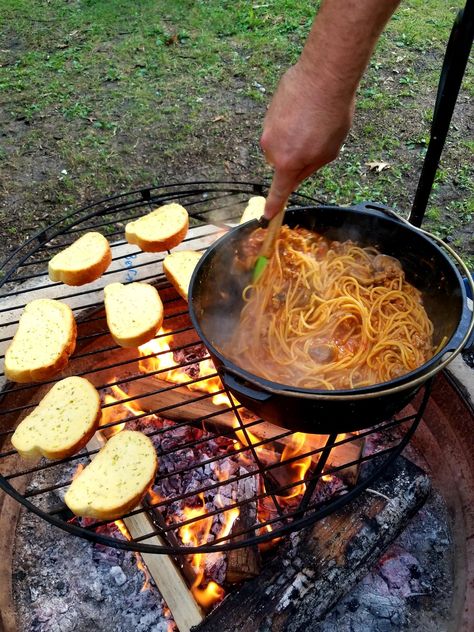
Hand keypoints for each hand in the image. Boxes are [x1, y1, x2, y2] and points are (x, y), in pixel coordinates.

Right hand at [260, 61, 354, 218]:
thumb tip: (297, 173)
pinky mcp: (268, 110)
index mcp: (288, 163)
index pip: (279, 191)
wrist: (324, 76)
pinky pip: (279, 124)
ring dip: (294, 136)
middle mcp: (271, 148)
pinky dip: (291, 120)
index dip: (274, 205)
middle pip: (281, 162)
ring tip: (314, 120)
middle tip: (316, 141)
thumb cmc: (332, 116)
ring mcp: (267, 128)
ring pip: (280, 142)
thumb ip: (310, 168)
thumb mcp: (329, 152)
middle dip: (295, 157)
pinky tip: (307, 107)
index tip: (267, 216)